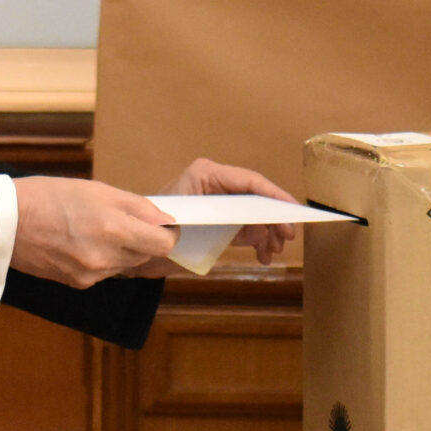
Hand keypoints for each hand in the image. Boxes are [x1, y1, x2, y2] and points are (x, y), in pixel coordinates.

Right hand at [10, 176, 176, 287]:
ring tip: (97, 230)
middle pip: (145, 256)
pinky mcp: (78, 283)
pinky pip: (104, 273)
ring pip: (125, 265)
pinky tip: (83, 243)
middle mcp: (106, 258)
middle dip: (142, 240)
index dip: (166, 234)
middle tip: (123, 222)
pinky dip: (102, 260)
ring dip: (122, 250)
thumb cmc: (50, 197)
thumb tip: (165, 220)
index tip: (161, 225)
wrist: (7, 222)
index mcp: (114, 230)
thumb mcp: (98, 190)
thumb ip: (136, 207)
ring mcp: (92, 274)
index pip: (162, 244)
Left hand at [141, 157, 302, 270]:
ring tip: (272, 252)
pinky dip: (256, 240)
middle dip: (274, 218)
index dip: (276, 196)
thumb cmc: (156, 233)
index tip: (293, 211)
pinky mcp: (219, 218)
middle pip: (257, 197)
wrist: (137, 250)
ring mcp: (219, 201)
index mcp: (207, 174)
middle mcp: (215, 183)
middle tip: (287, 237)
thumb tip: (260, 229)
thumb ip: (227, 225)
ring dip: (267, 232)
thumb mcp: (192, 228)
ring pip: (255, 213)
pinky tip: (263, 256)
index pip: (250, 181)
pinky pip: (245, 226)